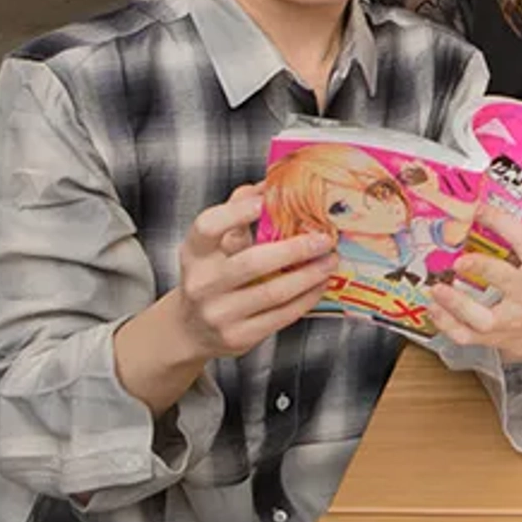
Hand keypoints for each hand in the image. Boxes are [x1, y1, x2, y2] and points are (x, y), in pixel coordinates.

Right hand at [175, 185, 336, 359]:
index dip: (237, 211)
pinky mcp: (239, 336)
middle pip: (251, 262)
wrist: (191, 329)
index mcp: (194, 253)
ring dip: (309, 274)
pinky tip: (320, 284)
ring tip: (330, 260)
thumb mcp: (212, 246)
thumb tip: (266, 185)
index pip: (208, 227)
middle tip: (324, 238)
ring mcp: (219, 313)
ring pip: (274, 291)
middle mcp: (202, 283)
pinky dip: (307, 297)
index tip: (268, 200)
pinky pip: (282, 315)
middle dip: (295, 249)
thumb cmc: (212, 276)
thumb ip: (235, 214)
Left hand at [430, 207, 521, 363]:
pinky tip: (434, 308)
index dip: (499, 221)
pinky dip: (446, 323)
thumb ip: (516, 239)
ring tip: (437, 288)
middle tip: (458, 261)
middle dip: (481, 268)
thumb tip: (479, 211)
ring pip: (483, 318)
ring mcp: (514, 321)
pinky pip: (467, 335)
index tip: (477, 210)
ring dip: (456, 303)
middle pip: (507, 281)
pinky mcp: (495, 337)